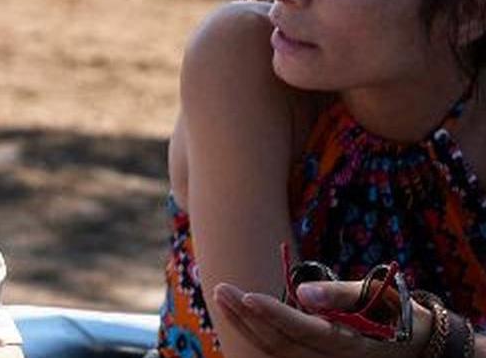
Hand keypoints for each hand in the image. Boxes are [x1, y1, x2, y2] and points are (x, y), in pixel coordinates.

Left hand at [213, 281, 431, 357]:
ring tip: (223, 297)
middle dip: (248, 318)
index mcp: (351, 343)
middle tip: (222, 289)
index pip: (305, 331)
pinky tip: (237, 316)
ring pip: (276, 352)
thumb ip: (341, 294)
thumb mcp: (381, 295)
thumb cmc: (398, 312)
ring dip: (245, 326)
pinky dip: (255, 336)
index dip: (274, 315)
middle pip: (281, 344)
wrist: (418, 343)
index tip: (247, 296)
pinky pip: (280, 353)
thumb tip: (302, 292)